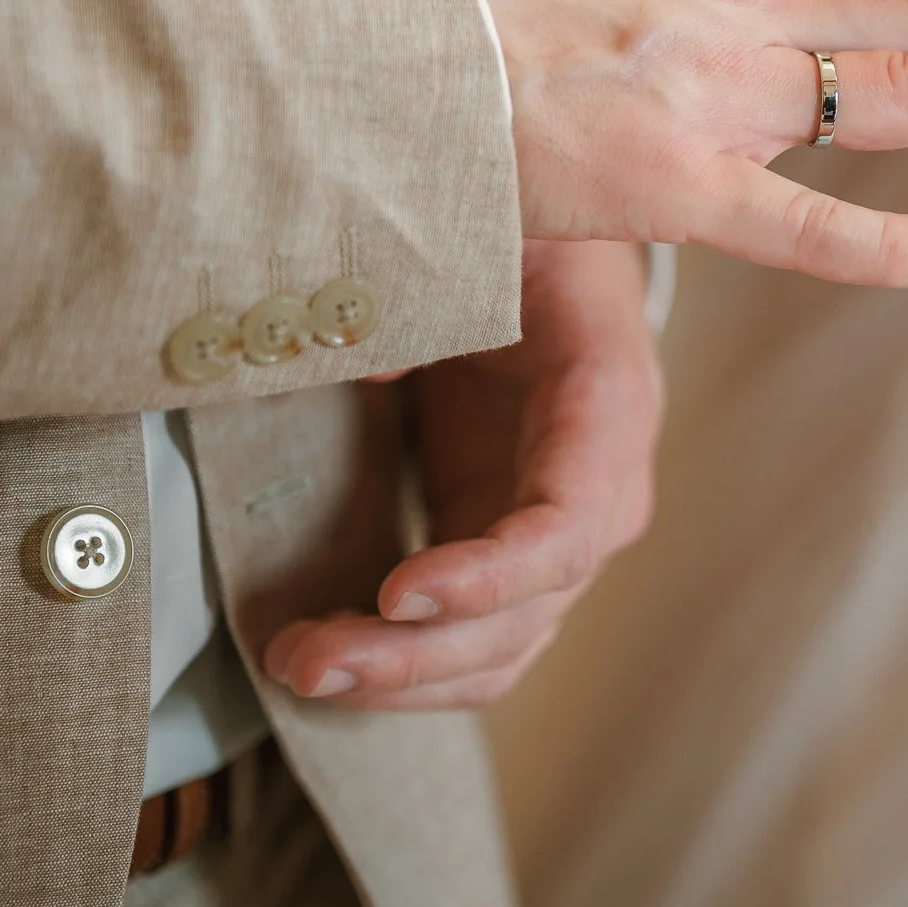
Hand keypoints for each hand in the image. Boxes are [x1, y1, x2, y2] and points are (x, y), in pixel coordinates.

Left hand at [262, 239, 658, 708]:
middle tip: (308, 660)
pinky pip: (473, 642)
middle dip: (419, 652)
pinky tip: (326, 657)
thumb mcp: (494, 228)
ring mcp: (558, 532)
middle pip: (530, 610)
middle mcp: (601, 487)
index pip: (570, 523)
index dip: (491, 575)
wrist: (549, 243)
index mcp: (608, 402)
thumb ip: (443, 285)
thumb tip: (371, 370)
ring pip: (502, 648)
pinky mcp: (506, 550)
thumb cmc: (523, 228)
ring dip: (405, 677)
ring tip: (299, 667)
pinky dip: (406, 668)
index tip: (395, 593)